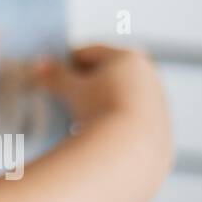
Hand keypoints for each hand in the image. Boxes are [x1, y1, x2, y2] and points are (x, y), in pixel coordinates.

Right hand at [31, 45, 171, 169]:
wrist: (132, 150)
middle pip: (112, 73)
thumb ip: (55, 75)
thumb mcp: (71, 89)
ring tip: (82, 119)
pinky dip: (118, 122)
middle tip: (67, 95)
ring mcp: (160, 102)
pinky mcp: (164, 128)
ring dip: (105, 103)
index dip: (68, 61)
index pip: (91, 52)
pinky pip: (135, 119)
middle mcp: (149, 75)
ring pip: (126, 97)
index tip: (53, 74)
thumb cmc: (99, 110)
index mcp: (128, 58)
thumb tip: (38, 64)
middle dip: (89, 82)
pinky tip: (102, 135)